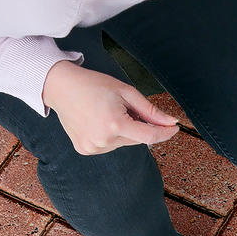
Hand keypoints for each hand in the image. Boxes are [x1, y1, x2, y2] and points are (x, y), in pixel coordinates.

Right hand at [43, 60, 179, 154]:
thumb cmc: (94, 85)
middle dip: (140, 126)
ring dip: (126, 131)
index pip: (150, 136)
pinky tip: (100, 121)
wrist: (61, 88)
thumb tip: (171, 122)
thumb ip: (151, 111)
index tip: (175, 128)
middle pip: (137, 139)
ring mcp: (92, 147)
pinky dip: (112, 136)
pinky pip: (110, 145)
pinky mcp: (85, 150)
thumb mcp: (127, 92)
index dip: (165, 133)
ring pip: (124, 143)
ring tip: (109, 113)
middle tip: (127, 108)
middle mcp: (102, 140)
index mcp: (114, 124)